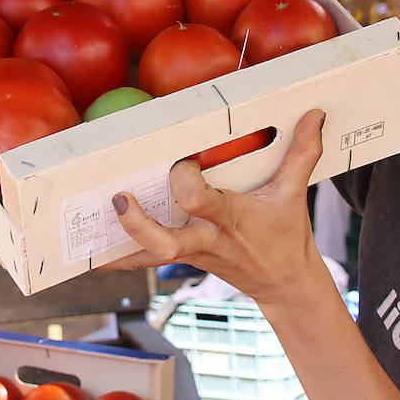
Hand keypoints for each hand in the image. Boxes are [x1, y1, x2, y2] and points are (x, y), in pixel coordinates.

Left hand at [103, 109, 329, 308]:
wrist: (284, 284)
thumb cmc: (286, 236)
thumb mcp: (294, 194)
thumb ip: (302, 153)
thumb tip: (315, 115)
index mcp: (230, 219)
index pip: (199, 203)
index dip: (186, 184)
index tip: (183, 162)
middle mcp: (206, 239)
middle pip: (166, 243)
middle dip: (140, 226)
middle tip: (121, 200)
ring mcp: (191, 252)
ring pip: (147, 257)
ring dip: (116, 245)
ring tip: (84, 229)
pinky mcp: (181, 259)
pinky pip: (144, 260)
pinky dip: (118, 257)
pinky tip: (91, 251)